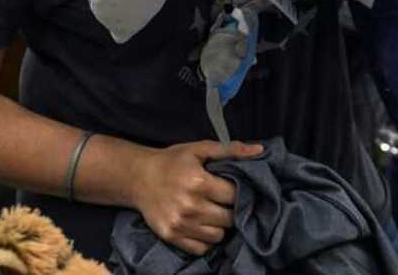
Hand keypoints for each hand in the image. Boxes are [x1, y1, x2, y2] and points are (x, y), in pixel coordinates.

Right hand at [131, 140, 262, 255]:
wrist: (138, 177)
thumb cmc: (172, 161)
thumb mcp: (200, 149)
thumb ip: (231, 150)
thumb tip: (259, 150)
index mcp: (199, 182)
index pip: (235, 196)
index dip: (240, 192)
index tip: (236, 189)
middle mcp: (190, 206)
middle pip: (229, 218)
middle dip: (232, 210)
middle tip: (225, 202)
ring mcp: (180, 224)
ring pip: (218, 236)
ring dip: (220, 226)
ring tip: (214, 213)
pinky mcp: (171, 236)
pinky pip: (201, 248)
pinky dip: (205, 240)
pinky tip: (202, 225)